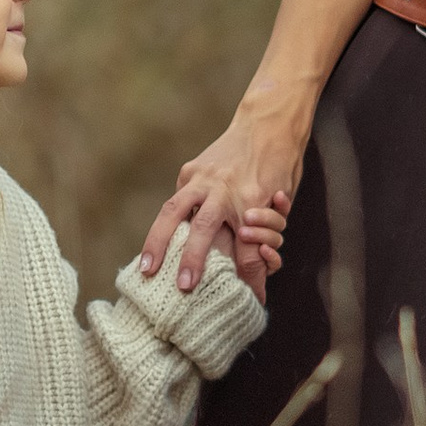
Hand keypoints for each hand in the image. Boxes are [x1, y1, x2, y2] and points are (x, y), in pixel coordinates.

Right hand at [140, 110, 303, 292]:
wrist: (267, 126)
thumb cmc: (277, 170)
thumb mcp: (278, 208)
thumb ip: (263, 246)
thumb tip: (259, 293)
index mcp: (248, 199)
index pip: (246, 247)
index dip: (249, 276)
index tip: (247, 299)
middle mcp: (221, 187)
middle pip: (201, 227)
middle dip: (191, 259)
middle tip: (182, 287)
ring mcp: (201, 176)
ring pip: (173, 210)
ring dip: (157, 240)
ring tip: (147, 267)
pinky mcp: (189, 170)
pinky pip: (177, 200)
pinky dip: (168, 222)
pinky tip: (159, 241)